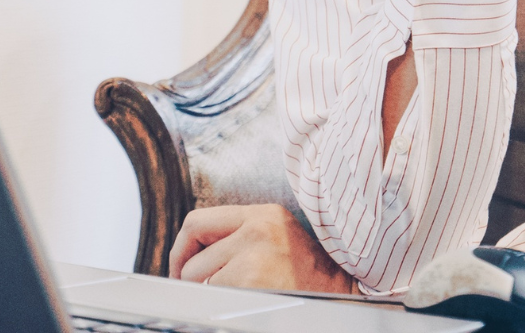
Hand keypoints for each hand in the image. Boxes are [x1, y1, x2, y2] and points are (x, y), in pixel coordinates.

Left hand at [168, 204, 354, 293]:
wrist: (343, 297)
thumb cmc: (308, 277)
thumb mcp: (276, 238)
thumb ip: (239, 235)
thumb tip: (190, 256)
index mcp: (262, 215)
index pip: (198, 221)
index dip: (181, 249)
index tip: (181, 268)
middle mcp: (257, 229)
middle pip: (193, 252)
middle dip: (188, 278)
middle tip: (197, 293)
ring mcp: (254, 257)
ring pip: (198, 279)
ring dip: (206, 295)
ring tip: (231, 300)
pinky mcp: (253, 283)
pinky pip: (213, 298)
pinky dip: (218, 306)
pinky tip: (239, 308)